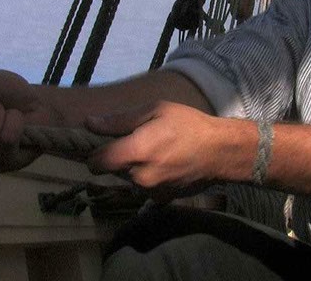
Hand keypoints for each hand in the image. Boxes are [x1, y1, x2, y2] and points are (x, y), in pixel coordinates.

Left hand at [86, 101, 245, 201]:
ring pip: (129, 180)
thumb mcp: (156, 110)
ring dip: (135, 169)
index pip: (95, 163)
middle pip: (113, 171)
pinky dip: (150, 178)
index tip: (105, 144)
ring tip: (156, 153)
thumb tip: (89, 123)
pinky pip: (145, 188)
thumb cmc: (188, 124)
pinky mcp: (162, 199)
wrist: (221, 151)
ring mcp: (151, 191)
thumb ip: (120, 121)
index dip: (95, 153)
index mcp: (135, 152)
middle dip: (120, 158)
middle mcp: (139, 176)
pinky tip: (166, 165)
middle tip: (139, 143)